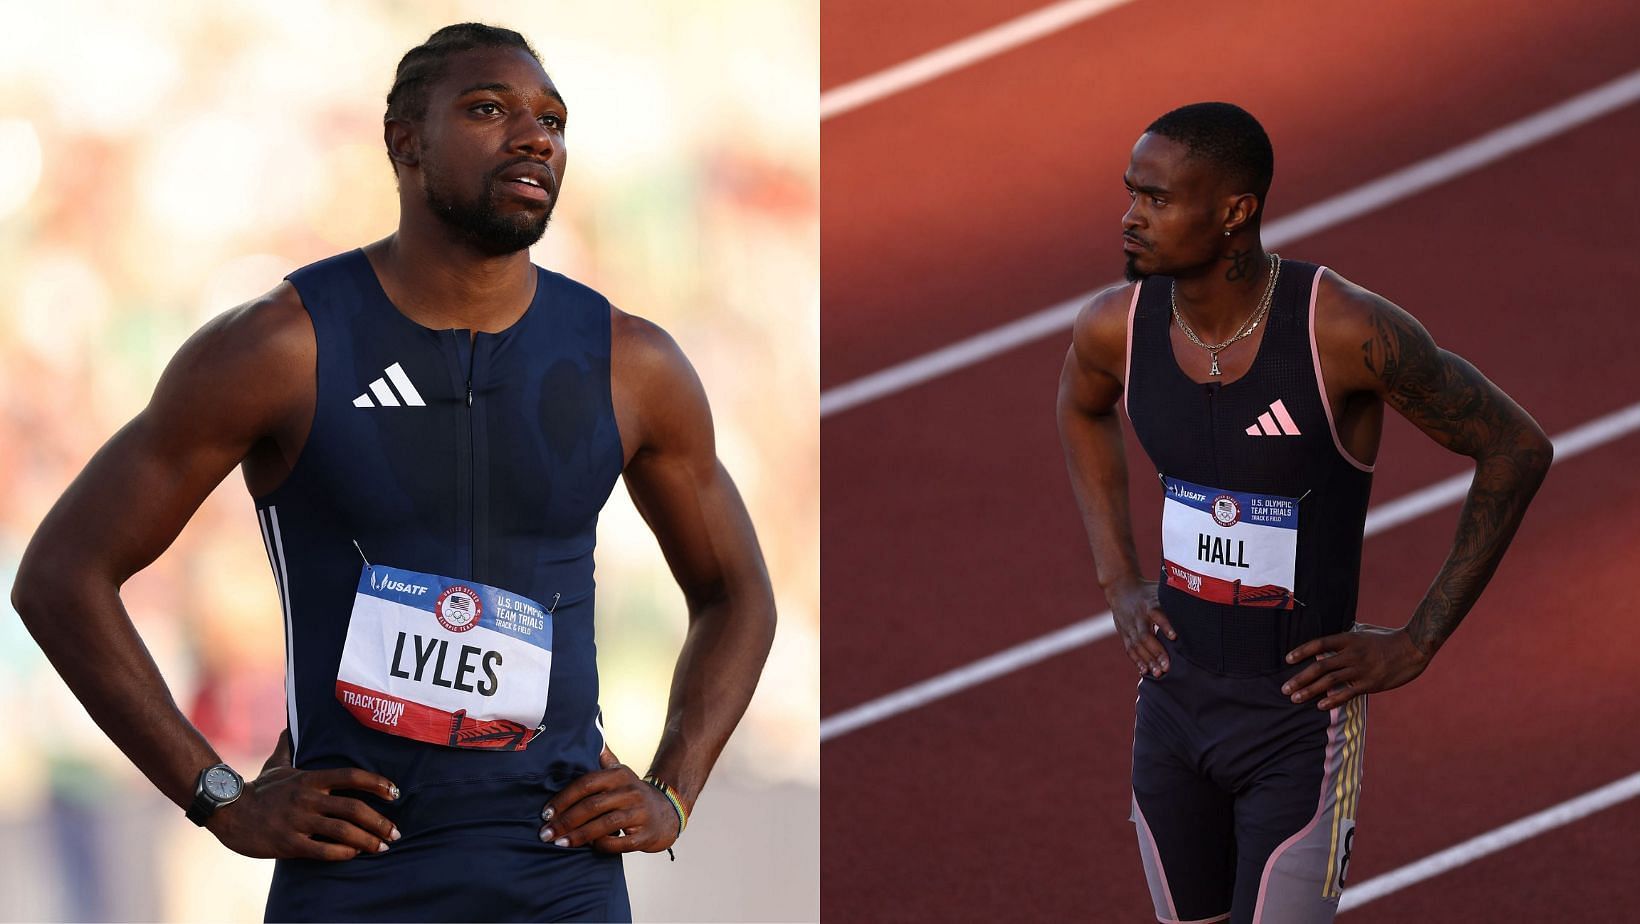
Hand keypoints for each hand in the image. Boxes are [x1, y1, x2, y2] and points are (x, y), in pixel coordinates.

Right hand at [206, 730, 401, 860]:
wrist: (226, 811)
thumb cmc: (257, 789)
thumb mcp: (276, 764)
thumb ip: (289, 746)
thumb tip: (291, 726)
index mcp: (310, 778)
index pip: (352, 776)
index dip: (378, 784)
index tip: (396, 793)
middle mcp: (308, 798)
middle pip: (354, 808)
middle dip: (380, 822)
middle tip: (396, 832)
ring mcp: (298, 821)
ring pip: (343, 831)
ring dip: (368, 840)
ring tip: (382, 847)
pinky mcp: (288, 843)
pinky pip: (322, 850)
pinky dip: (343, 853)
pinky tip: (354, 854)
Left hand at [539, 745, 680, 853]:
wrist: (669, 811)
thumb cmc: (635, 793)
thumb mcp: (622, 773)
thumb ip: (604, 759)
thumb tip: (591, 735)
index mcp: (619, 775)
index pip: (585, 784)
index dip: (563, 799)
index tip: (546, 813)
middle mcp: (630, 792)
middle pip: (592, 806)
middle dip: (565, 821)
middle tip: (546, 834)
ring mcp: (639, 813)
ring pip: (604, 825)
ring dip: (579, 836)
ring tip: (560, 843)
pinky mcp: (646, 834)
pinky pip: (620, 843)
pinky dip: (603, 845)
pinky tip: (589, 848)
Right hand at [1108, 579, 1176, 677]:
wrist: (1120, 587)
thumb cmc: (1147, 590)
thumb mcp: (1160, 590)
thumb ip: (1175, 599)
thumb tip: (1200, 603)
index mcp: (1149, 604)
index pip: (1157, 615)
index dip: (1165, 626)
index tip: (1175, 637)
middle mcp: (1138, 616)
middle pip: (1145, 635)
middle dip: (1156, 652)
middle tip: (1167, 667)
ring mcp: (1129, 626)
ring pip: (1136, 645)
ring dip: (1147, 660)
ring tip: (1158, 673)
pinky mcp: (1124, 633)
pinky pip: (1129, 648)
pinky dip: (1137, 661)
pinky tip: (1144, 671)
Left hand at [1281, 623, 1430, 709]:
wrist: (1413, 647)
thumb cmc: (1387, 638)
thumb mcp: (1364, 631)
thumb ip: (1346, 638)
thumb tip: (1329, 643)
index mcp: (1348, 639)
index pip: (1319, 644)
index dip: (1302, 651)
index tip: (1287, 660)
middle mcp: (1351, 654)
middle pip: (1319, 666)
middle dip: (1300, 678)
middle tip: (1285, 688)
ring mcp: (1361, 669)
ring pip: (1329, 681)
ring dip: (1310, 690)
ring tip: (1295, 698)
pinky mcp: (1370, 683)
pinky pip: (1347, 693)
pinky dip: (1332, 700)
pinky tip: (1320, 705)